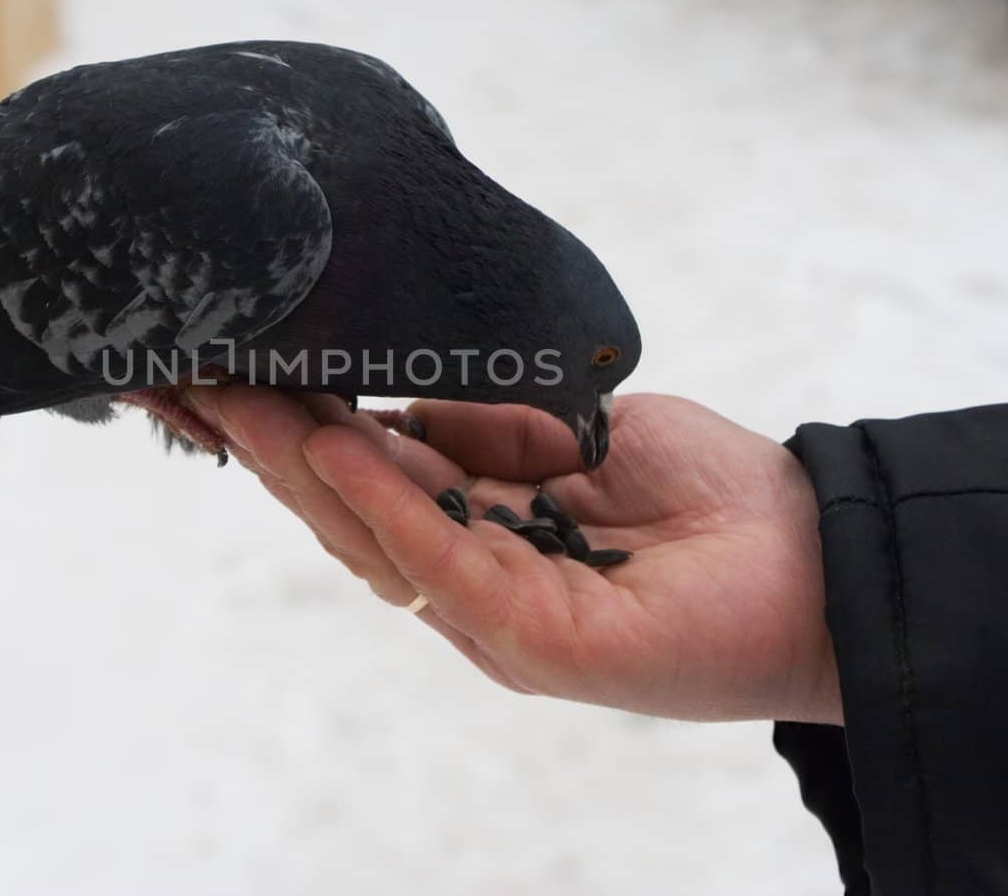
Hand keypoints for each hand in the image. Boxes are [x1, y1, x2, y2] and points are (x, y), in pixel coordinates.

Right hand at [187, 387, 840, 724]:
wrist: (821, 559)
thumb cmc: (707, 499)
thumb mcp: (571, 431)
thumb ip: (480, 429)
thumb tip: (384, 402)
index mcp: (472, 535)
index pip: (355, 481)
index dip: (281, 427)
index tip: (215, 368)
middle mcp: (467, 583)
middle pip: (339, 512)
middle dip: (259, 440)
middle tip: (186, 373)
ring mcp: (494, 618)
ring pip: (368, 540)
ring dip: (295, 460)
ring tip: (233, 390)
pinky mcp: (536, 639)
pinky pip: (440, 562)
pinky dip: (383, 501)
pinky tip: (334, 441)